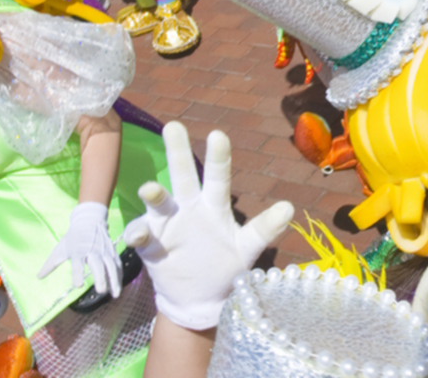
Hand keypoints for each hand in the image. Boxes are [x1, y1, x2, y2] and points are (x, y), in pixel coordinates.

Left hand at [38, 202, 122, 297]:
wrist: (89, 221)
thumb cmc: (73, 238)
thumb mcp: (60, 249)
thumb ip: (50, 264)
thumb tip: (38, 277)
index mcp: (78, 251)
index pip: (78, 263)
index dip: (78, 274)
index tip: (78, 285)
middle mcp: (93, 251)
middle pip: (98, 265)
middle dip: (100, 277)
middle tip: (100, 291)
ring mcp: (104, 251)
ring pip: (111, 266)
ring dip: (114, 280)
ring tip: (115, 294)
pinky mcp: (112, 251)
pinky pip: (117, 264)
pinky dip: (119, 276)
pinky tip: (118, 287)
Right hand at [123, 122, 293, 329]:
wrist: (200, 300)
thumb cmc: (226, 267)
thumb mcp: (247, 248)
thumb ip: (265, 228)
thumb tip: (289, 207)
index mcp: (214, 206)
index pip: (218, 177)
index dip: (218, 157)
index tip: (217, 135)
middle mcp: (188, 208)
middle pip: (183, 176)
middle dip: (177, 151)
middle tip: (173, 126)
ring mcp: (167, 225)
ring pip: (159, 202)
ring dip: (154, 195)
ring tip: (150, 189)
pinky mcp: (151, 245)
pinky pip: (141, 235)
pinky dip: (137, 233)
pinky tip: (138, 235)